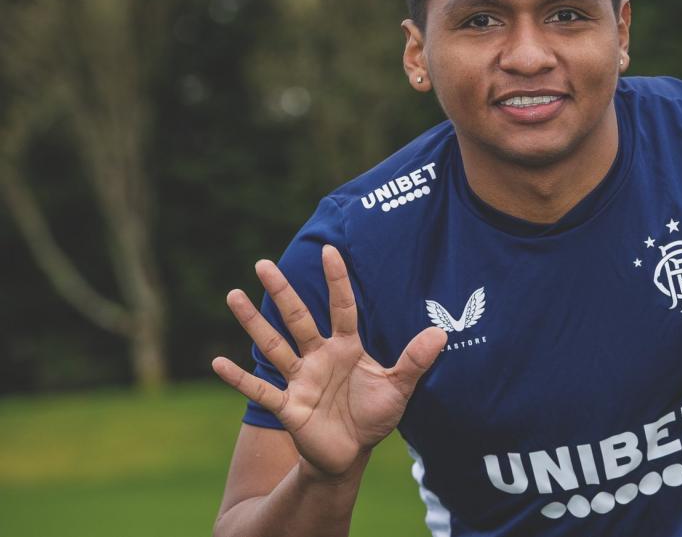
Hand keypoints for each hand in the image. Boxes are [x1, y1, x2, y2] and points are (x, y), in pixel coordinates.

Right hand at [212, 245, 445, 478]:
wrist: (350, 454)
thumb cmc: (373, 415)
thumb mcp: (399, 388)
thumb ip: (416, 360)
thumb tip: (442, 333)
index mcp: (346, 347)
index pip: (342, 307)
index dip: (337, 281)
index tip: (330, 250)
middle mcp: (318, 357)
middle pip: (298, 318)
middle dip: (282, 291)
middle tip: (263, 263)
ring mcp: (300, 379)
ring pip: (273, 345)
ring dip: (253, 323)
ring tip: (233, 295)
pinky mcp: (287, 406)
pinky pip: (260, 389)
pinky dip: (239, 378)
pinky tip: (217, 362)